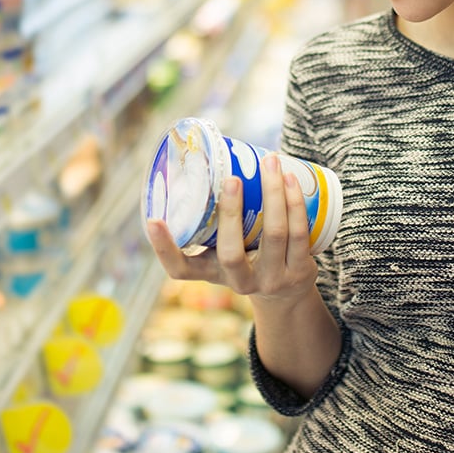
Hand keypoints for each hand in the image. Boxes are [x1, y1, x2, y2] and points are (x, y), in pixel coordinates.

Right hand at [145, 153, 317, 304]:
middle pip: (231, 252)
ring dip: (273, 194)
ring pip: (273, 234)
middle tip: (231, 178)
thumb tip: (204, 159)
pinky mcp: (300, 272)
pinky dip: (295, 203)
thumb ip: (210, 218)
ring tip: (270, 163)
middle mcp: (239, 282)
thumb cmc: (247, 256)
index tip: (153, 220)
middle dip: (230, 213)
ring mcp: (271, 279)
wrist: (288, 293)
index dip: (164, 248)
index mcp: (212, 272)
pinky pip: (299, 234)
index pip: (180, 269)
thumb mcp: (224, 247)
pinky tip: (291, 180)